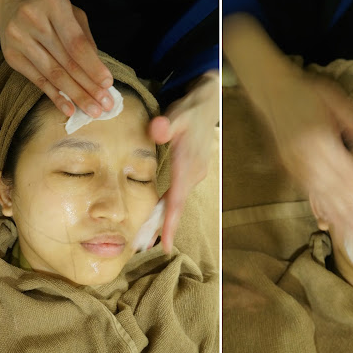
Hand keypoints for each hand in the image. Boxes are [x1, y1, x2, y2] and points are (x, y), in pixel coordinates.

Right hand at [0, 0, 113, 117]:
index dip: (93, 66)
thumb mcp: (72, 15)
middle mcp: (33, 19)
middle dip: (89, 86)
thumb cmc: (50, 13)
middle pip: (66, 62)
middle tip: (105, 105)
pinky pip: (38, 81)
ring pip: (53, 74)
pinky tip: (69, 109)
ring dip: (76, 95)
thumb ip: (87, 41)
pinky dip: (56, 97)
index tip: (108, 84)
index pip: (76, 43)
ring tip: (93, 110)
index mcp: (53, 4)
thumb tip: (99, 75)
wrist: (9, 6)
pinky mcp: (11, 56)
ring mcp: (19, 38)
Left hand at [148, 70, 218, 253]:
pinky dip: (167, 210)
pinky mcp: (192, 174)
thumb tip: (156, 130)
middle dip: (162, 230)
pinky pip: (178, 196)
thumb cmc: (190, 109)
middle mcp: (194, 175)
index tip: (165, 245)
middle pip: (176, 208)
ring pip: (177, 204)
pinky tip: (157, 219)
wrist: (208, 104)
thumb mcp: (178, 113)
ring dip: (163, 221)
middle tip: (143, 248)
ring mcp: (195, 175)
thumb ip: (166, 124)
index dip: (170, 223)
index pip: (178, 200)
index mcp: (189, 165)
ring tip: (146, 240)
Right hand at [223, 13, 352, 239]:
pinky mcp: (287, 167)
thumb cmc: (304, 91)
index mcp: (318, 138)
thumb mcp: (330, 95)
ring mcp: (294, 164)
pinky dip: (317, 207)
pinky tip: (326, 221)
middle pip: (333, 189)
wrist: (271, 90)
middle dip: (352, 212)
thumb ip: (348, 115)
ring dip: (337, 215)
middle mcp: (305, 156)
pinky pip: (305, 191)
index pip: (345, 172)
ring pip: (319, 195)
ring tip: (352, 232)